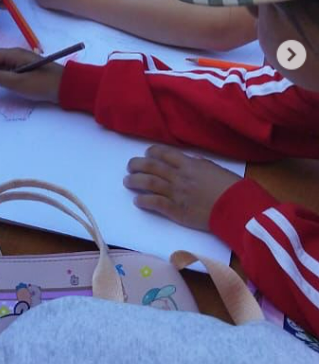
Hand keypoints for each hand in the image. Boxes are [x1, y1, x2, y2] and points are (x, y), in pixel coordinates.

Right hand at [0, 47, 62, 101]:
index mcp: (14, 54)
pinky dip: (5, 80)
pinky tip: (9, 89)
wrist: (67, 86)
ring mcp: (22, 62)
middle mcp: (17, 55)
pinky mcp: (27, 70)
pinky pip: (11, 72)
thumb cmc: (43, 84)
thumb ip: (0, 78)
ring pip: (2, 68)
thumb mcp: (19, 83)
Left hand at [123, 144, 241, 229]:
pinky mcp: (177, 210)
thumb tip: (190, 159)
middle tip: (130, 167)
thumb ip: (199, 163)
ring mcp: (176, 193)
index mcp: (189, 164)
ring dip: (135, 181)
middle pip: (152, 167)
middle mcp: (179, 176)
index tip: (146, 154)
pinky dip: (143, 201)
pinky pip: (155, 203)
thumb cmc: (231, 187)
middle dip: (137, 165)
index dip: (151, 152)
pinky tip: (137, 201)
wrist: (237, 208)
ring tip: (127, 182)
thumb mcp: (215, 168)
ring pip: (149, 183)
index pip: (164, 153)